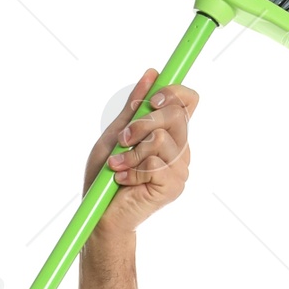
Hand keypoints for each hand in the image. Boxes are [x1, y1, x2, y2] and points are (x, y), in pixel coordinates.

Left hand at [85, 69, 197, 234]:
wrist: (100, 215)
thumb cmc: (105, 177)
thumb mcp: (115, 135)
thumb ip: (133, 107)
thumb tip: (151, 74)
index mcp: (169, 134)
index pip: (188, 101)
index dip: (174, 92)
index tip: (152, 100)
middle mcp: (180, 149)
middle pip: (177, 114)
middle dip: (142, 122)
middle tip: (123, 139)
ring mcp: (179, 169)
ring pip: (162, 139)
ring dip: (132, 151)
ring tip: (118, 166)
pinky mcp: (173, 186)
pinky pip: (155, 163)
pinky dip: (132, 170)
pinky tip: (124, 181)